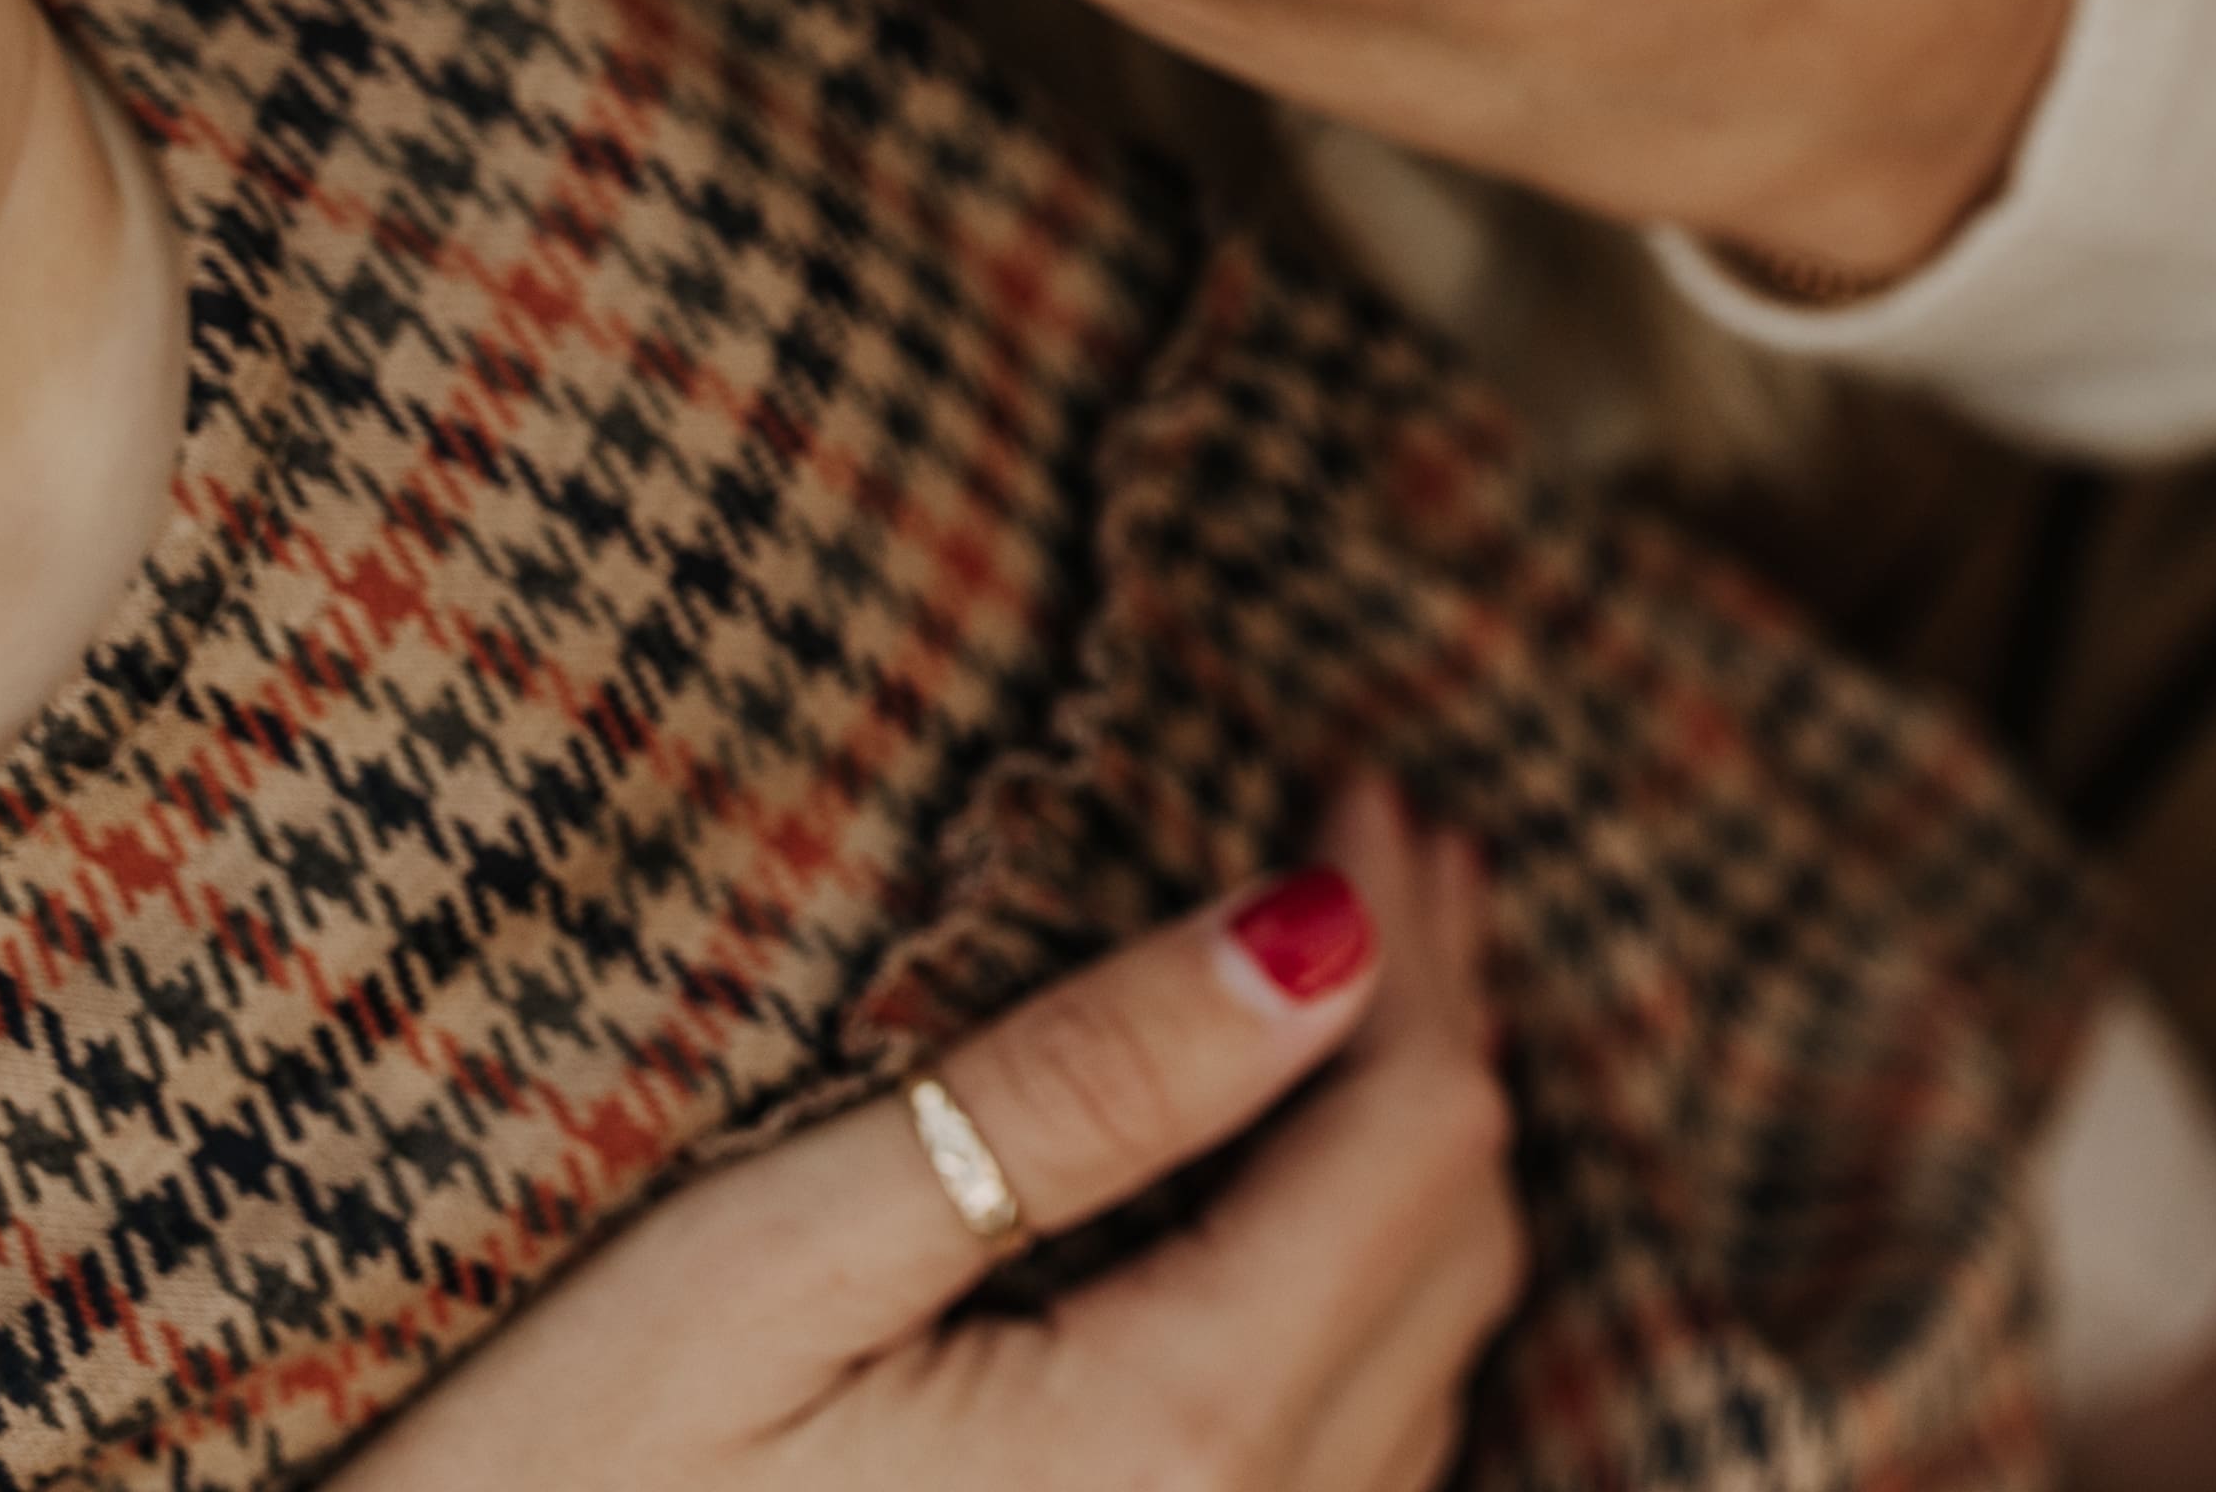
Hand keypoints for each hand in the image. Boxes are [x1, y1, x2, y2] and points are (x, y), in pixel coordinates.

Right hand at [347, 775, 1516, 1491]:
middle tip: (1396, 852)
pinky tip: (1311, 1212)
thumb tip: (1315, 932)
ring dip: (1420, 1165)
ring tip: (1377, 991)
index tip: (1370, 791)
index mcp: (1179, 1443)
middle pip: (1455, 1246)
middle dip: (1436, 1028)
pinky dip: (1372, 1304)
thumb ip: (1066, 1099)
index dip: (1412, 942)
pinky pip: (1358, 1470)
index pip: (1412, 1137)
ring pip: (1432, 1365)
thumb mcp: (759, 1269)